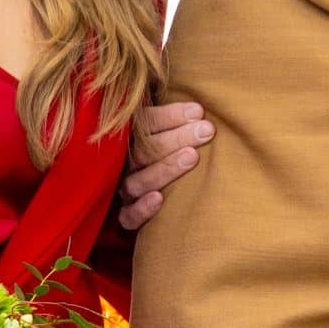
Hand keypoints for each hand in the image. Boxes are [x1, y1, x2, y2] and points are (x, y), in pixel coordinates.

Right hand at [117, 100, 212, 230]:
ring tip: (192, 156)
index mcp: (128, 139)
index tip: (198, 111)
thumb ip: (175, 122)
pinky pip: (129, 216)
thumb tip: (199, 110)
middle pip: (144, 151)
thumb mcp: (166, 133)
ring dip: (165, 168)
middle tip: (205, 130)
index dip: (170, 117)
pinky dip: (142, 208)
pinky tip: (159, 198)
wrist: (145, 201)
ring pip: (138, 181)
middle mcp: (123, 164)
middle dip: (176, 138)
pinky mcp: (126, 217)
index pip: (144, 123)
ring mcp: (124, 191)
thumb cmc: (166, 155)